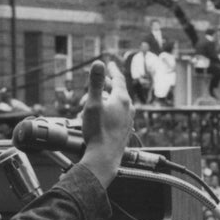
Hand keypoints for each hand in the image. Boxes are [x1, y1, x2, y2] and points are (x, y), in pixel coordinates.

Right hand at [80, 60, 133, 186]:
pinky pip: (117, 115)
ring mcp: (128, 120)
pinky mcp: (125, 130)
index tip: (110, 64)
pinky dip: (109, 111)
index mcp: (121, 99)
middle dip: (105, 87)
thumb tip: (98, 63)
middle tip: (97, 83)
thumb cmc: (97, 131)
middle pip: (117, 91)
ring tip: (92, 104)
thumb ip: (95, 82)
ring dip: (105, 101)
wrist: (104, 156)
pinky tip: (100, 118)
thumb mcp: (93, 103)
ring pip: (117, 104)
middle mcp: (128, 108)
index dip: (112, 71)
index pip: (118, 79)